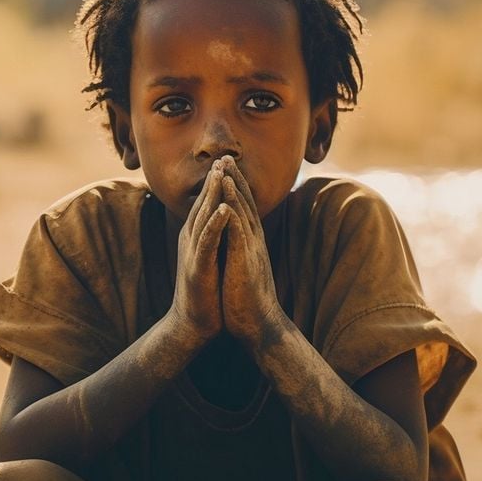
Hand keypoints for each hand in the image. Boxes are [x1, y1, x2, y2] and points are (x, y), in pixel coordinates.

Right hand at [168, 160, 229, 344]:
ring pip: (202, 217)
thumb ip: (213, 239)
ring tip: (221, 173)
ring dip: (212, 194)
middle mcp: (191, 240)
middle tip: (224, 155)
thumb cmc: (204, 293)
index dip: (216, 182)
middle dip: (214, 180)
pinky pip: (207, 242)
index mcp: (196, 237)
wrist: (193, 325)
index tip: (228, 160)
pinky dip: (215, 224)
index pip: (207, 204)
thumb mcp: (210, 259)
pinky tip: (223, 209)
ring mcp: (193, 253)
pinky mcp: (198, 268)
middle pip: (202, 204)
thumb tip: (221, 221)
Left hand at [217, 156, 284, 343]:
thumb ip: (239, 248)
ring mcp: (250, 251)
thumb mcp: (242, 266)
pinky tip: (225, 202)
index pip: (243, 208)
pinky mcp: (245, 263)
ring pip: (243, 214)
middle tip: (226, 156)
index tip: (225, 166)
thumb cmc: (247, 298)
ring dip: (234, 191)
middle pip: (245, 203)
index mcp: (250, 242)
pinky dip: (232, 216)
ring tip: (224, 169)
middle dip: (235, 178)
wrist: (257, 324)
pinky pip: (238, 235)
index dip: (235, 185)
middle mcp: (253, 241)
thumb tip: (234, 236)